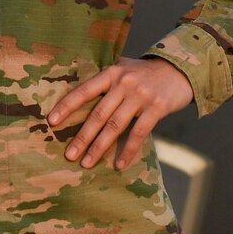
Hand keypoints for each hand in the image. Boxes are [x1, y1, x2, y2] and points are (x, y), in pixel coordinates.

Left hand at [47, 58, 193, 170]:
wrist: (180, 70)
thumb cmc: (146, 73)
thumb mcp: (124, 68)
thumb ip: (105, 80)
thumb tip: (78, 97)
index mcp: (111, 73)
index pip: (84, 91)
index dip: (67, 106)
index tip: (51, 122)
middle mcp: (124, 83)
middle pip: (98, 114)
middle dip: (82, 136)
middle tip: (69, 154)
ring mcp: (141, 96)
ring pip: (115, 125)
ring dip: (100, 147)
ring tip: (87, 163)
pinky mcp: (157, 108)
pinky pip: (139, 133)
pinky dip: (128, 151)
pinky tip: (119, 164)